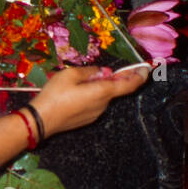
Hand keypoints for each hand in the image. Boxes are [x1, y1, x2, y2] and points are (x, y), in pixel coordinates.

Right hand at [30, 65, 147, 136]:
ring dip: (100, 87)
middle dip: (114, 79)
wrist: (41, 120)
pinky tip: (76, 93)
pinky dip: (93, 95)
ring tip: (80, 82)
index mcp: (102, 91)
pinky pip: (95, 103)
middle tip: (106, 70)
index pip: (129, 84)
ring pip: (104, 96)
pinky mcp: (87, 119)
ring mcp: (96, 113)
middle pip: (115, 89)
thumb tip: (102, 72)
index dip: (140, 76)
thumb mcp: (70, 74)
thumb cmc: (55, 95)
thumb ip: (90, 71)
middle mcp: (103, 104)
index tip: (146, 68)